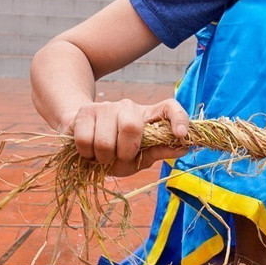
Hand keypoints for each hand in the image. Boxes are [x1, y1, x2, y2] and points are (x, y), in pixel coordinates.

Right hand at [59, 98, 188, 176]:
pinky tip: (88, 151)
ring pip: (105, 139)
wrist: (82, 141)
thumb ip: (159, 151)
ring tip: (102, 156)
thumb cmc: (115, 151)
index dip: (179, 118)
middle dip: (124, 151)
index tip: (181, 135)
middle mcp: (129, 106)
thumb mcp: (139, 157)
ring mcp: (106, 106)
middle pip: (131, 126)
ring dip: (103, 157)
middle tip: (119, 158)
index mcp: (148, 116)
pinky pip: (85, 139)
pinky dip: (86, 153)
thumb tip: (184, 149)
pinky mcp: (85, 111)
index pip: (169, 107)